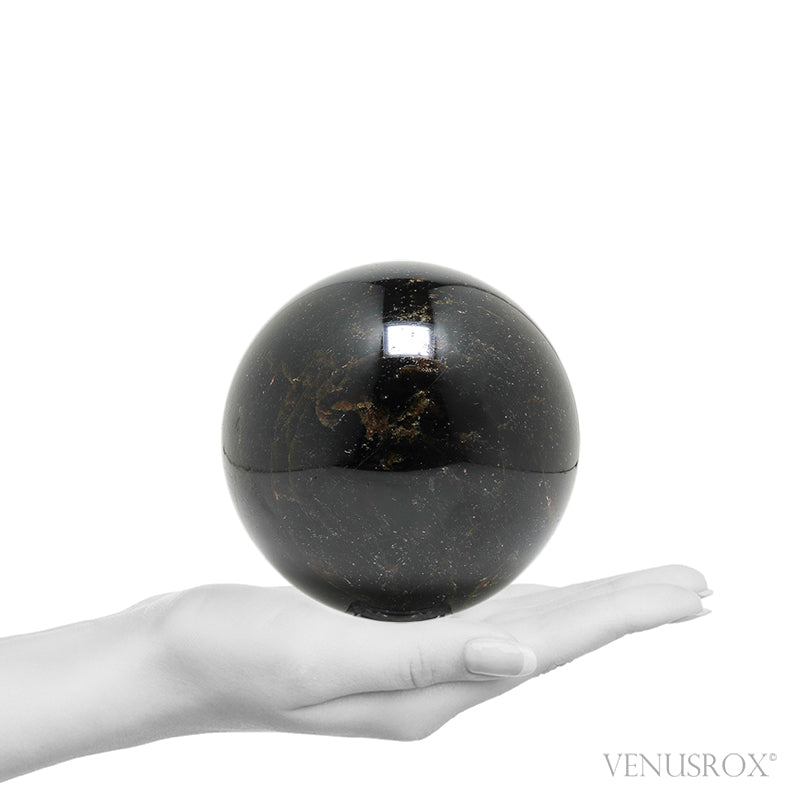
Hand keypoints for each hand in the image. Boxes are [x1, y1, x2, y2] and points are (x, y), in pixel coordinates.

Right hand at [153, 564, 709, 740]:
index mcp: (434, 691)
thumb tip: (524, 661)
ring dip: (590, 604)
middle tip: (695, 587)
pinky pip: (485, 612)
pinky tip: (544, 591)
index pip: (554, 647)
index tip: (690, 595)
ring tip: (642, 591)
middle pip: (557, 639)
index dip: (626, 617)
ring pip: (528, 626)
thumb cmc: (239, 655)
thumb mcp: (325, 661)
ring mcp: (417, 658)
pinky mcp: (393, 633)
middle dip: (628, 610)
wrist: (181, 655)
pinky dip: (533, 596)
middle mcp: (439, 679)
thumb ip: (424, 662)